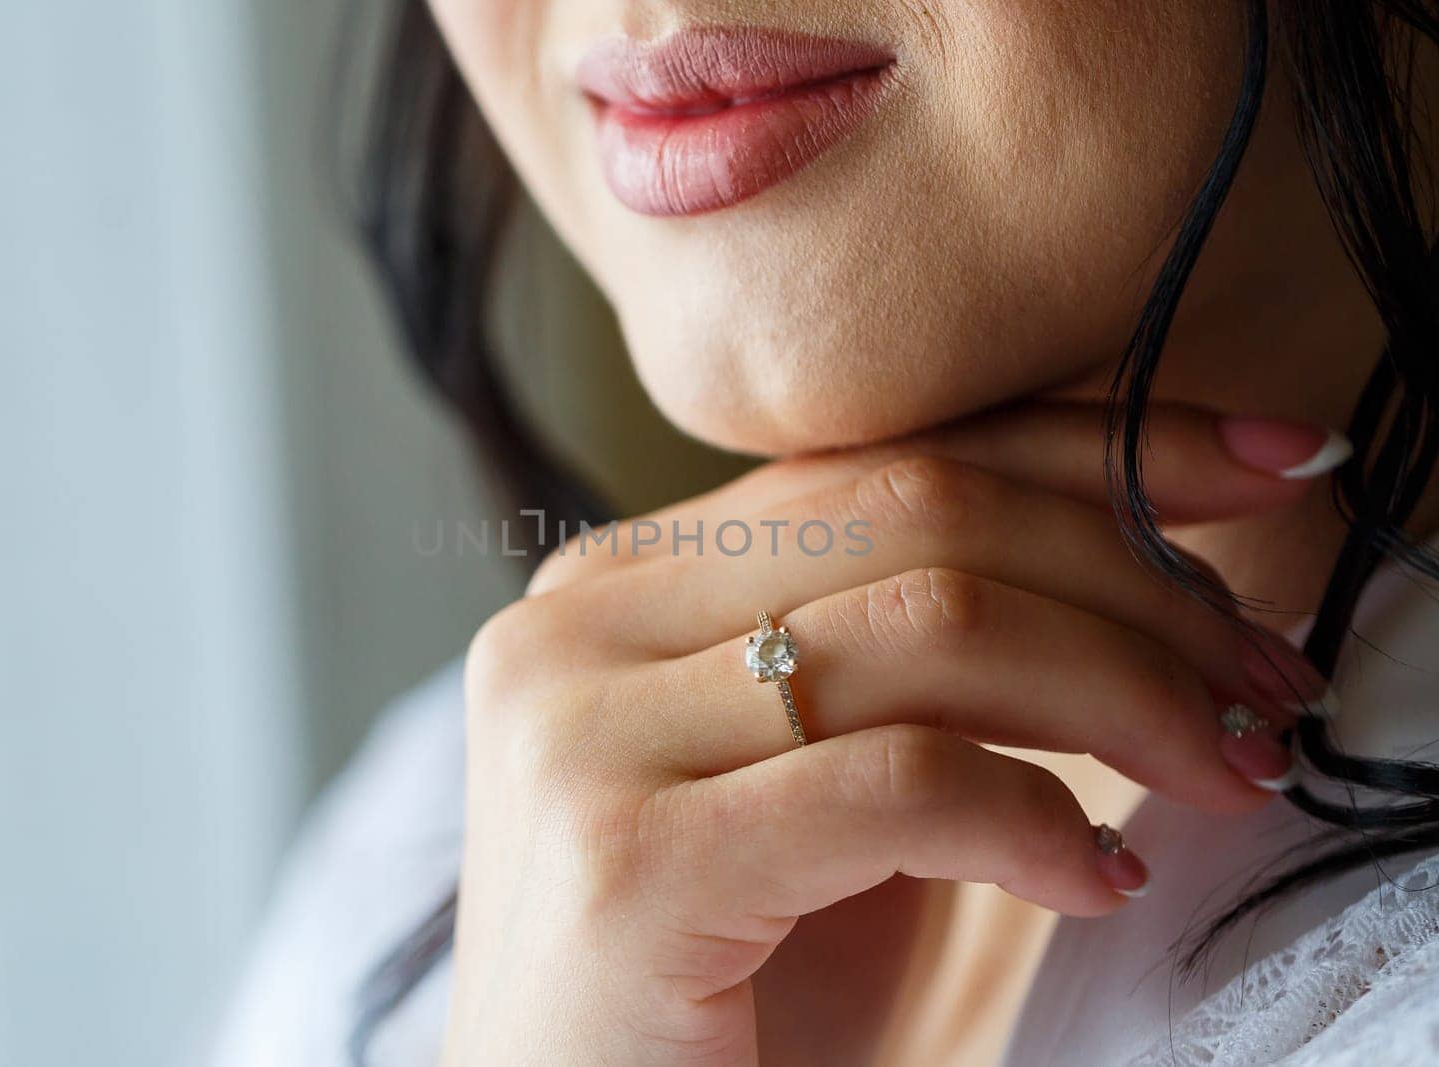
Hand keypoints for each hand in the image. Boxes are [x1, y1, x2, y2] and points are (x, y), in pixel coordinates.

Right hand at [442, 403, 1335, 1064]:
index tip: (1265, 470)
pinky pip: (898, 783)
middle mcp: (577, 620)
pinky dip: (1036, 819)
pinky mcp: (624, 856)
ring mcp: (582, 728)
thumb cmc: (730, 988)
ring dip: (1124, 694)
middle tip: (1266, 678)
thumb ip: (921, 654)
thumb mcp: (837, 778)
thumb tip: (1145, 552)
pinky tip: (1099, 878)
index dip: (1092, 448)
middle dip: (1137, 584)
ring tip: (1227, 768)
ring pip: (927, 625)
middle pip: (917, 516)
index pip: (885, 457)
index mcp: (619, 579)